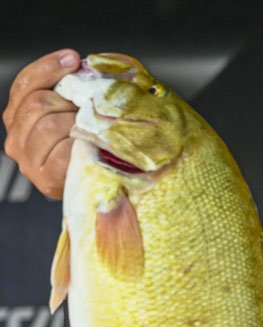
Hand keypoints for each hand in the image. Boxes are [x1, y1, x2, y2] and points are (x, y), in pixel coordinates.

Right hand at [2, 49, 80, 198]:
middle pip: (37, 103)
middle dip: (68, 102)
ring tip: (91, 130)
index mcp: (17, 117)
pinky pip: (62, 149)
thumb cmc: (88, 145)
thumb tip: (78, 63)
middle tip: (89, 110)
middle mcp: (15, 138)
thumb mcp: (70, 113)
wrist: (100, 185)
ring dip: (76, 124)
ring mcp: (27, 160)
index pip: (24, 84)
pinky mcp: (44, 178)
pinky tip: (90, 144)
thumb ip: (66, 92)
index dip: (48, 67)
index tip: (73, 58)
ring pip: (49, 124)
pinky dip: (80, 144)